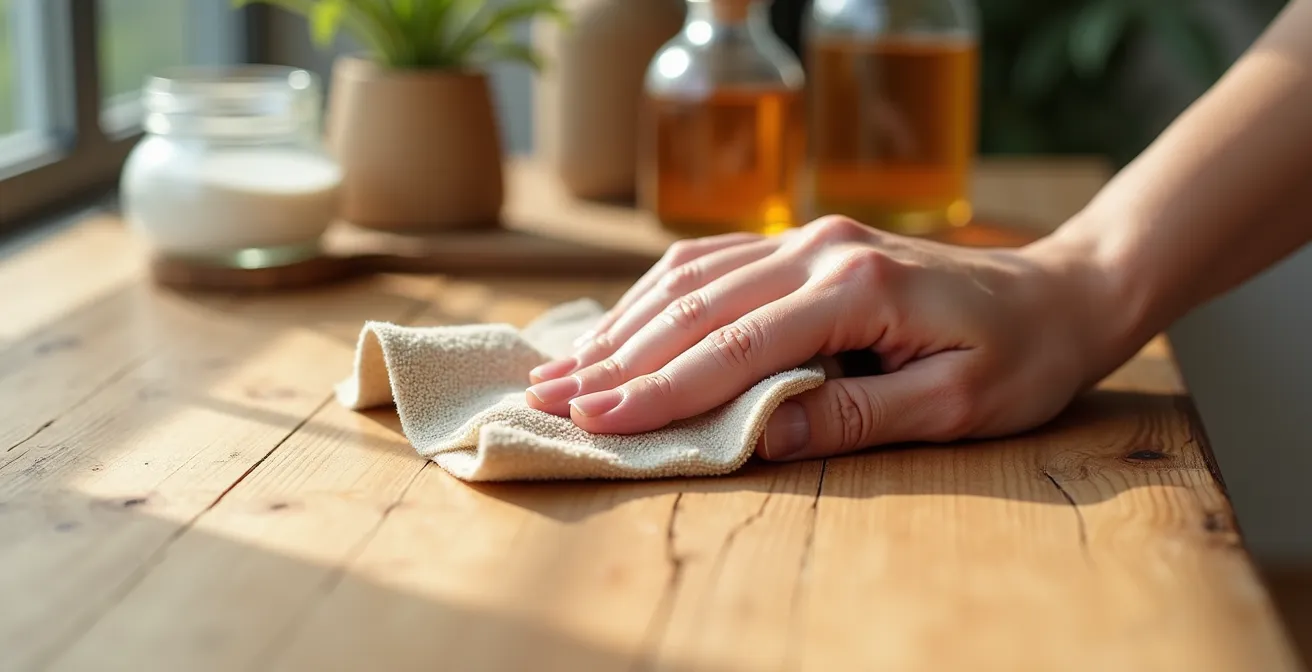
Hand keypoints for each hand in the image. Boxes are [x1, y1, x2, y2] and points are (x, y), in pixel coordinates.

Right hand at [525, 216, 1112, 460]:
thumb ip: (857, 416)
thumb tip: (757, 437)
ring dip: (623, 325)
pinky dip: (659, 296)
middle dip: (617, 358)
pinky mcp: (809, 243)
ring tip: (562, 367)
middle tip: (548, 398)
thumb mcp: (956, 405)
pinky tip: (621, 324)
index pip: (736, 344)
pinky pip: (716, 261)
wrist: (1061, 292)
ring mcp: (811, 238)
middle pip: (696, 305)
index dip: (659, 388)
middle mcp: (821, 249)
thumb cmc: (1020, 357)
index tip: (595, 421)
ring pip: (693, 277)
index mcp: (858, 288)